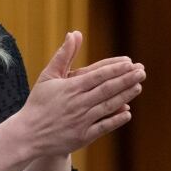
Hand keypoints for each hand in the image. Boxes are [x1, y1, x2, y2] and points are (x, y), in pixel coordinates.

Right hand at [18, 31, 144, 156]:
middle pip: (107, 89)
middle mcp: (78, 103)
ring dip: (125, 96)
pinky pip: (104, 126)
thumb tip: (74, 33)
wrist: (28, 134)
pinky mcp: (83, 136)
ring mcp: (82, 121)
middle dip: (126, 79)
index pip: (98, 75)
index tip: (130, 63)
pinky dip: (116, 119)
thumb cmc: (39, 102)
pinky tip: (127, 112)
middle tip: (142, 71)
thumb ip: (63, 55)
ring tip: (138, 86)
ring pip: (108, 106)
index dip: (116, 69)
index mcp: (71, 87)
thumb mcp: (48, 76)